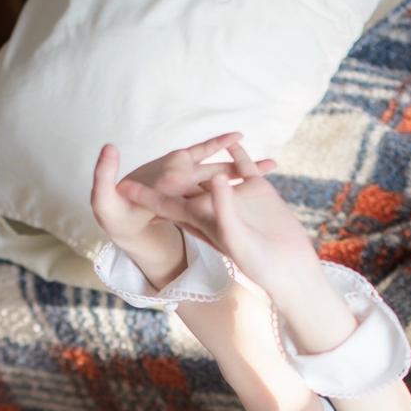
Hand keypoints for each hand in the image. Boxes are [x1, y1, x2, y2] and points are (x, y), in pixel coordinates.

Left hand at [117, 142, 319, 300]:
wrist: (289, 270)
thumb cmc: (259, 263)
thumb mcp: (233, 236)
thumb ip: (221, 207)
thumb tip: (213, 177)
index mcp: (201, 220)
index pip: (167, 204)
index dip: (145, 194)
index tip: (121, 185)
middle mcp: (215, 207)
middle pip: (187, 183)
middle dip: (170, 169)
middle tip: (153, 155)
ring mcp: (236, 198)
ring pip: (216, 172)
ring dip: (208, 157)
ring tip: (193, 143)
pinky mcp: (258, 191)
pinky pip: (244, 168)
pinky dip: (238, 154)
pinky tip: (235, 141)